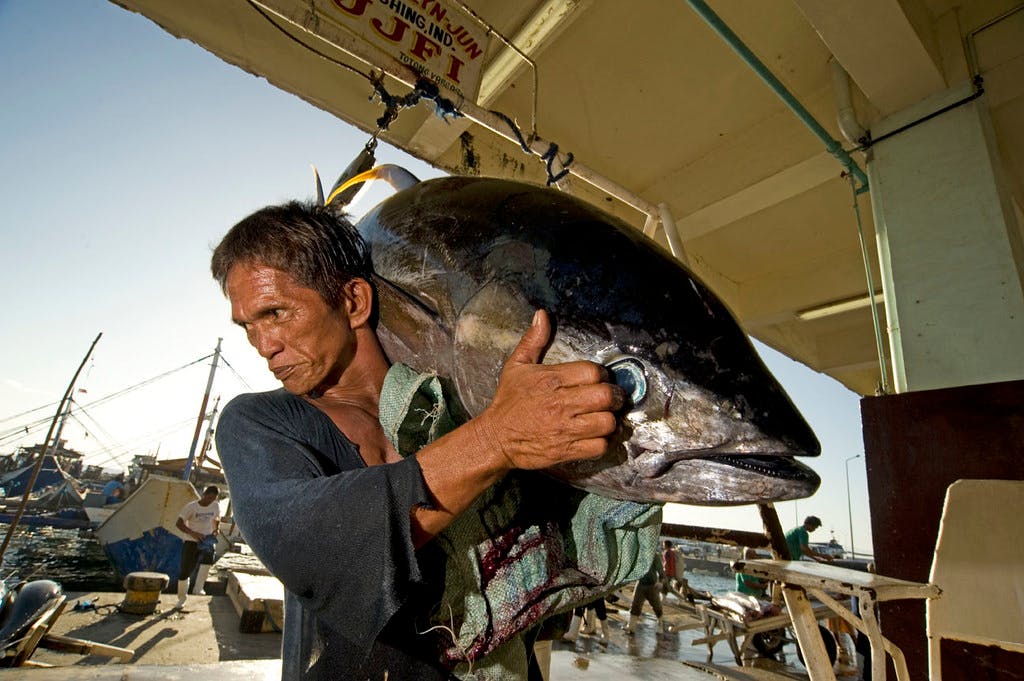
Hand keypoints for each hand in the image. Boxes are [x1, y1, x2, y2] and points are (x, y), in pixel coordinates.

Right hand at [472, 310, 624, 470]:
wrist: (496, 438)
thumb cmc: (508, 401)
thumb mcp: (516, 366)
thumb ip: (533, 340)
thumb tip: (542, 315)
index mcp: (550, 380)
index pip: (593, 372)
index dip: (601, 375)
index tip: (599, 379)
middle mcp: (560, 404)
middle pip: (605, 396)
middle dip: (614, 396)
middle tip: (612, 398)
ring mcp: (565, 429)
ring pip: (606, 422)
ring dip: (611, 420)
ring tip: (605, 416)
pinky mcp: (567, 450)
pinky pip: (599, 446)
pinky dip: (603, 441)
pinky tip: (597, 435)